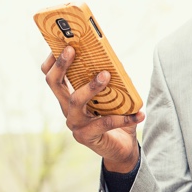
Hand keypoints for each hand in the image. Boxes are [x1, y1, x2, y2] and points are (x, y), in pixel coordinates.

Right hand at [42, 47, 144, 172]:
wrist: (122, 149)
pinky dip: (124, 118)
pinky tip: (139, 114)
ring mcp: (75, 124)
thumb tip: (114, 60)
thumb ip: (110, 80)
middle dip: (62, 64)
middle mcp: (67, 109)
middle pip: (55, 83)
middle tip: (73, 49)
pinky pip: (104, 122)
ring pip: (75, 100)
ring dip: (91, 86)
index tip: (61, 42)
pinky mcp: (86, 136)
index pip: (52, 77)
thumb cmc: (116, 118)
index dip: (53, 60)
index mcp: (69, 97)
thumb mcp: (112, 96)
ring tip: (106, 75)